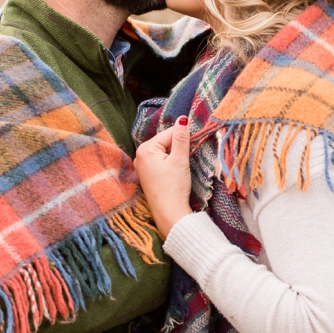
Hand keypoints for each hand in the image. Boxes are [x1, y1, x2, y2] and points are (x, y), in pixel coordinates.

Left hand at [133, 116, 192, 239]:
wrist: (169, 213)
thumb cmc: (174, 187)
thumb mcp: (180, 160)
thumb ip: (181, 138)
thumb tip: (182, 119)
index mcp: (145, 149)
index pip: (168, 133)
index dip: (183, 138)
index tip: (194, 145)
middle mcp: (139, 155)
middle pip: (165, 142)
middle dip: (177, 147)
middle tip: (185, 160)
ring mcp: (142, 166)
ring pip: (163, 152)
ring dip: (174, 155)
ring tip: (181, 168)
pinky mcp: (147, 175)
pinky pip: (160, 161)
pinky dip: (169, 163)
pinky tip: (175, 173)